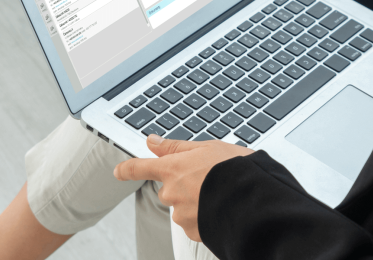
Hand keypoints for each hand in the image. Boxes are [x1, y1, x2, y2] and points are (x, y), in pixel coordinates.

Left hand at [113, 134, 252, 240]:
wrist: (254, 200)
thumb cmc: (234, 170)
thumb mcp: (207, 148)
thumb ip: (175, 147)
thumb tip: (152, 141)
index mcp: (172, 169)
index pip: (140, 168)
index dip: (127, 169)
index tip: (118, 171)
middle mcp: (172, 193)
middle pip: (169, 189)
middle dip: (184, 186)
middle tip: (210, 179)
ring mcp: (182, 215)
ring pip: (184, 208)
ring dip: (197, 202)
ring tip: (222, 195)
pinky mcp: (195, 232)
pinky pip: (196, 224)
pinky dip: (206, 218)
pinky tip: (222, 209)